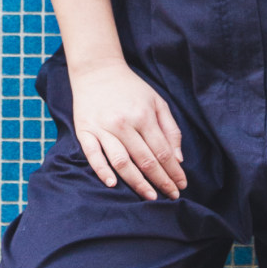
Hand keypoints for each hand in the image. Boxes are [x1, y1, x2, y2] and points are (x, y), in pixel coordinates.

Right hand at [68, 59, 187, 202]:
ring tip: (150, 197)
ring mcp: (103, 128)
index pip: (162, 151)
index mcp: (143, 115)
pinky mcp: (85, 131)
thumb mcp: (157, 102)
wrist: (97, 70)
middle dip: (161, 181)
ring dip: (137, 182)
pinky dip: (102, 171)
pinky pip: (93, 155)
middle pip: (145, 160)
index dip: (173, 171)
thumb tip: (178, 158)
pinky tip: (112, 184)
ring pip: (121, 161)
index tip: (181, 185)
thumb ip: (170, 129)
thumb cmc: (131, 88)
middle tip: (171, 197)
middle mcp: (124, 123)